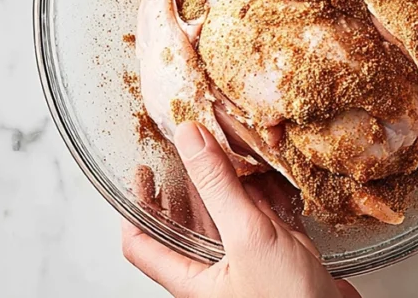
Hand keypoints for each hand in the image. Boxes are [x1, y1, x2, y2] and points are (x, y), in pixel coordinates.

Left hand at [122, 121, 361, 297]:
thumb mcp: (247, 237)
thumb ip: (217, 187)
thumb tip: (190, 140)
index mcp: (192, 276)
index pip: (142, 242)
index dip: (137, 205)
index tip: (143, 171)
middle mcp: (216, 270)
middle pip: (189, 221)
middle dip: (190, 183)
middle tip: (192, 147)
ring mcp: (250, 263)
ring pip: (229, 216)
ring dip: (231, 184)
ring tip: (229, 149)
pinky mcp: (281, 257)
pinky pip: (266, 219)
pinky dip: (267, 195)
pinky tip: (273, 174)